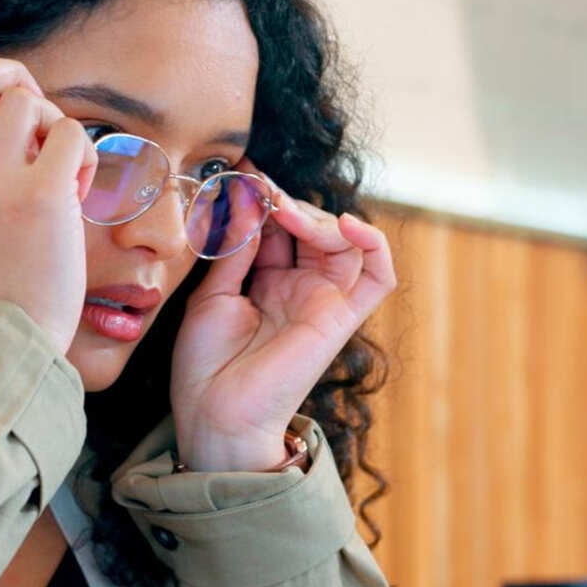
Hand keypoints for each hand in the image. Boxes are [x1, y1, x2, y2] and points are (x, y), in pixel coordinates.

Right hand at [0, 59, 97, 354]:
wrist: (1, 346)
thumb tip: (0, 141)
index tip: (10, 135)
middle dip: (10, 79)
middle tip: (37, 120)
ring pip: (26, 99)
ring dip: (53, 124)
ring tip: (62, 170)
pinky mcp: (43, 194)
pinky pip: (71, 133)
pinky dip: (85, 154)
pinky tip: (79, 194)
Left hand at [169, 180, 396, 471]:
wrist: (215, 415)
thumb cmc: (206, 366)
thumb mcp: (212, 294)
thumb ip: (236, 248)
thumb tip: (249, 200)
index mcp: (267, 281)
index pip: (280, 225)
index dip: (265, 196)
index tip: (242, 171)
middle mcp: (300, 287)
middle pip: (312, 226)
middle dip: (286, 201)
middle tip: (257, 187)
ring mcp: (324, 301)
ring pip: (343, 240)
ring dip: (315, 216)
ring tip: (281, 208)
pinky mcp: (342, 318)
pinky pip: (379, 275)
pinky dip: (373, 243)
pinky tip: (345, 224)